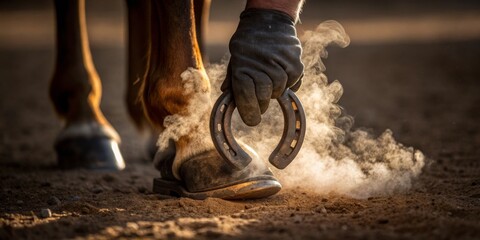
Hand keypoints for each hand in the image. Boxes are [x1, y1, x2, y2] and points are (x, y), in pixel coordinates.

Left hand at [221, 8, 303, 125]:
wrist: (267, 19)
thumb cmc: (248, 43)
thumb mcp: (235, 58)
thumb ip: (232, 78)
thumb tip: (225, 96)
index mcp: (241, 66)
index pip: (245, 96)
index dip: (249, 111)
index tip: (252, 120)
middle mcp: (260, 64)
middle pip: (265, 96)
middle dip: (263, 104)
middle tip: (262, 103)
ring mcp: (279, 63)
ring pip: (280, 90)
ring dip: (276, 91)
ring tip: (271, 81)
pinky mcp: (295, 62)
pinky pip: (294, 83)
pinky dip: (290, 83)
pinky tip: (283, 74)